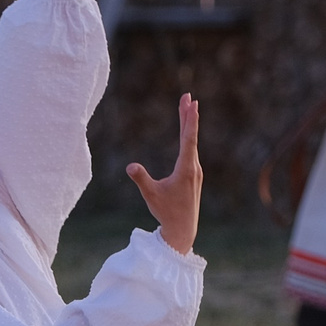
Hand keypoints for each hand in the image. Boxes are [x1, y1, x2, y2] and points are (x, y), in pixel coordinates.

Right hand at [127, 94, 202, 254]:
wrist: (183, 229)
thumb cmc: (166, 212)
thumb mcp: (151, 195)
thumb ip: (141, 179)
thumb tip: (130, 166)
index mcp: (186, 169)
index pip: (188, 138)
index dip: (189, 120)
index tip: (192, 103)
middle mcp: (194, 167)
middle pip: (191, 136)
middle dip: (188, 115)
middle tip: (188, 96)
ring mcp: (195, 171)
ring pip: (191, 142)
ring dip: (188, 124)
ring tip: (186, 107)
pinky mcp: (193, 176)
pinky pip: (190, 150)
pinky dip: (187, 136)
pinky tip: (185, 133)